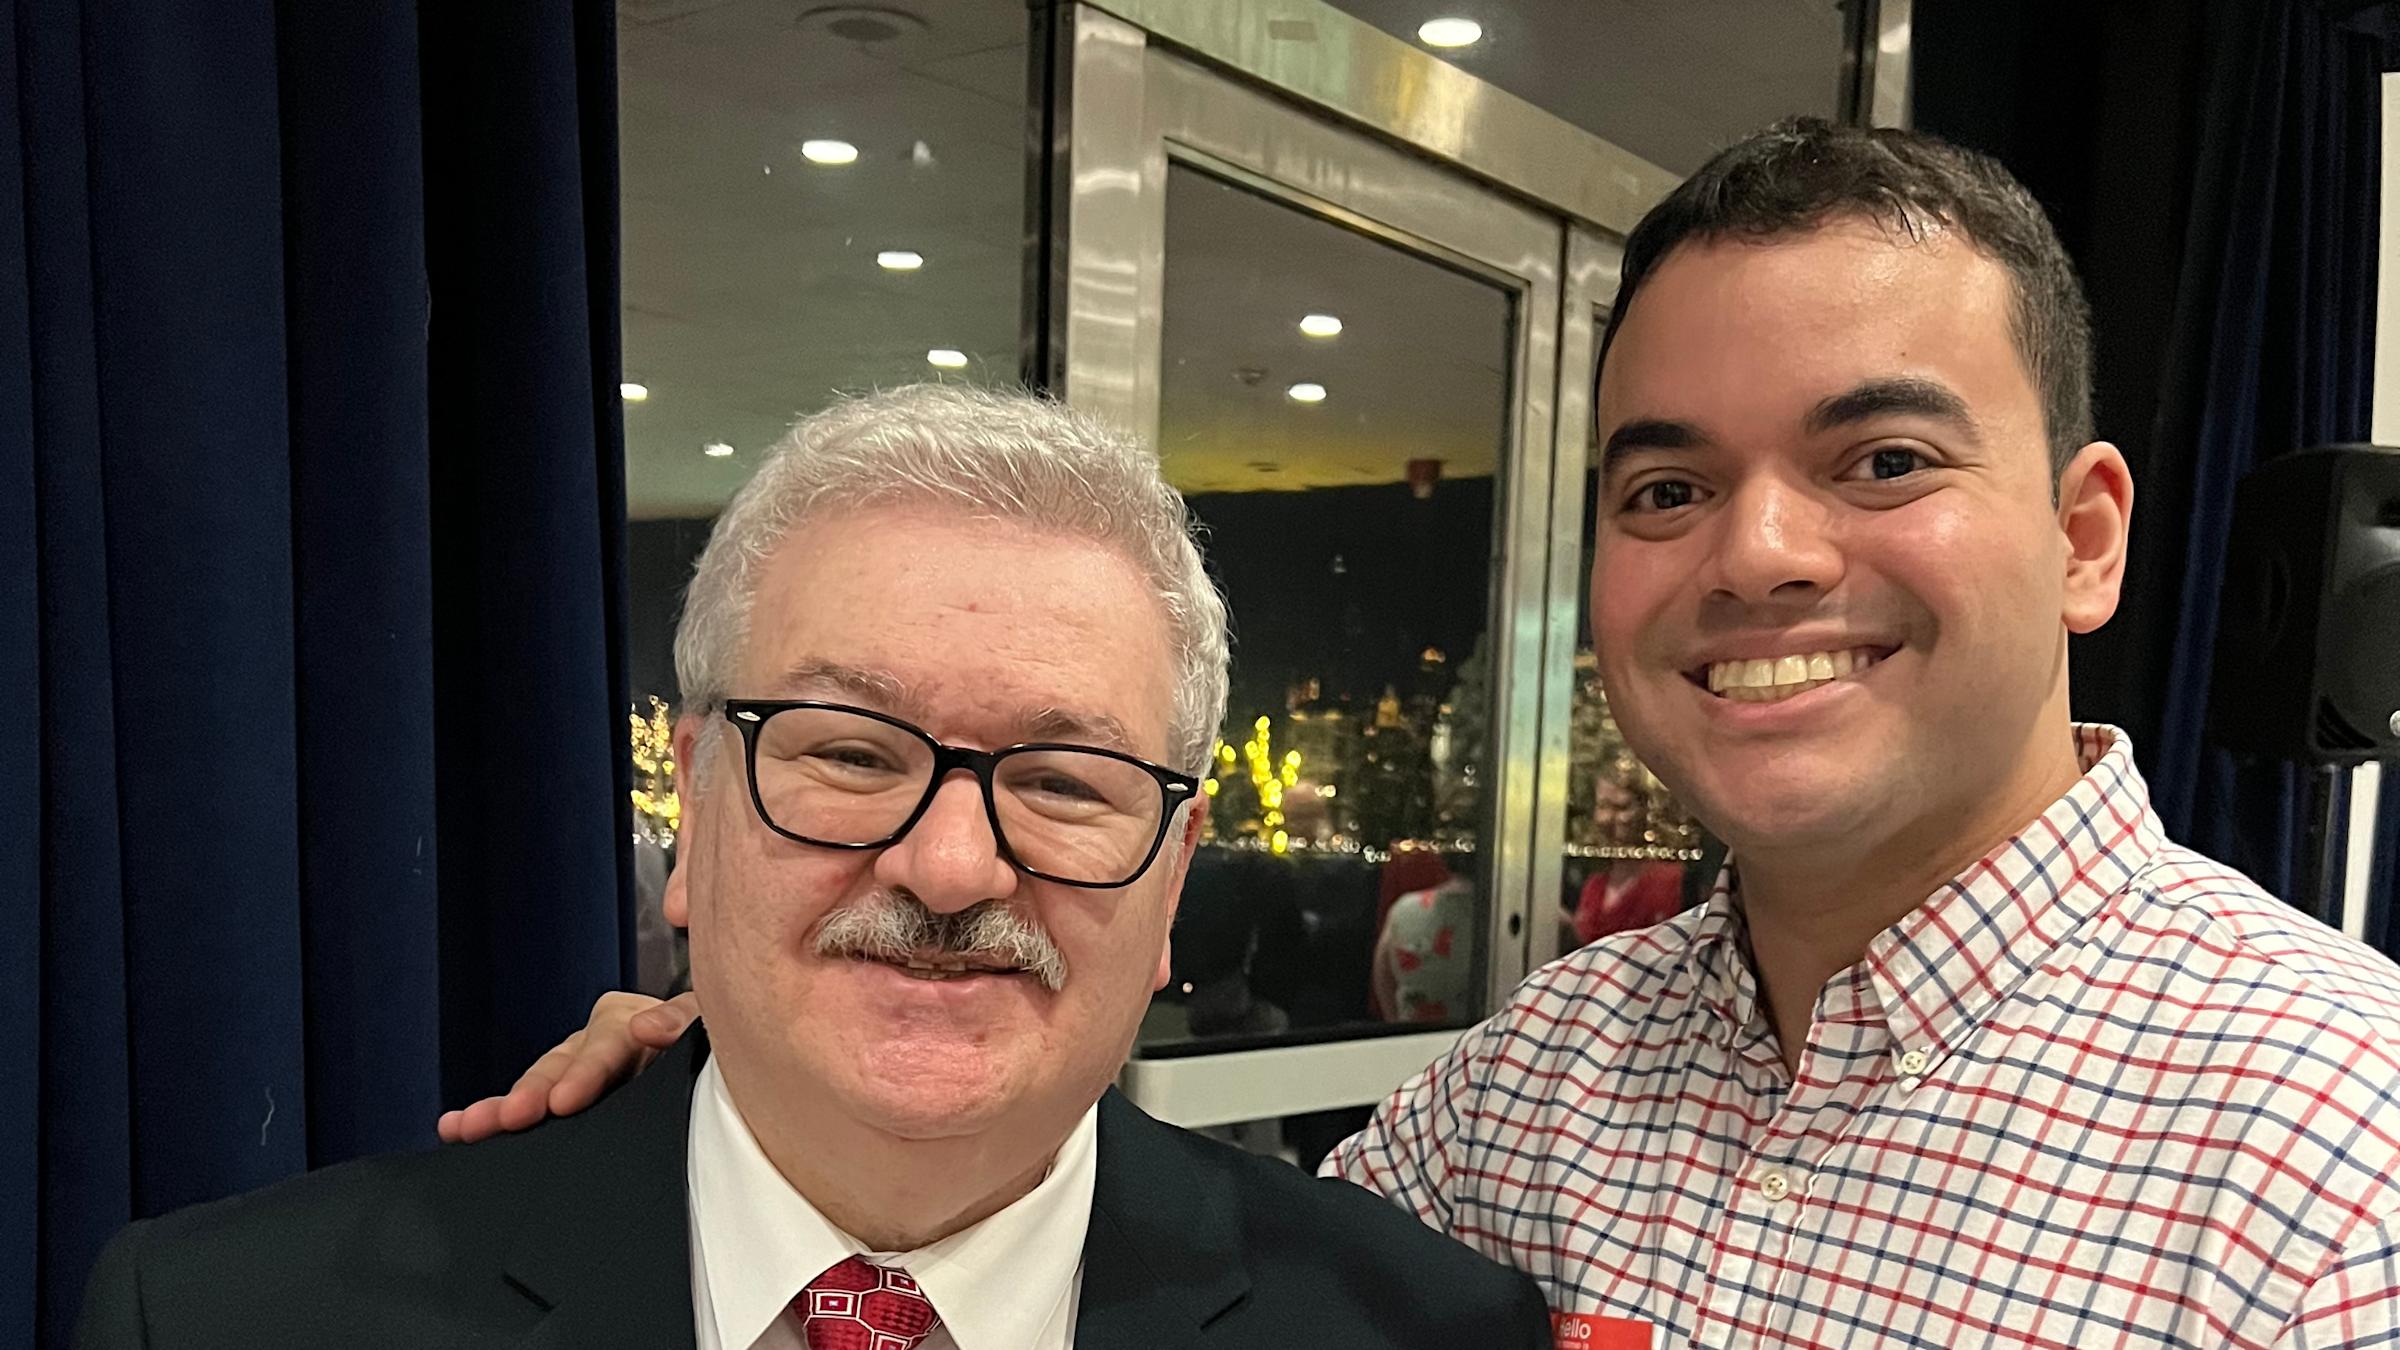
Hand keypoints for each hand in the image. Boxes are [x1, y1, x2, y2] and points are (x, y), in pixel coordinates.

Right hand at [436, 991, 698, 1142]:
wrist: (733, 1075)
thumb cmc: (721, 1053)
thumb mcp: (713, 1035)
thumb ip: (685, 1026)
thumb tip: (647, 1026)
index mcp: (643, 1021)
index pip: (608, 1042)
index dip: (586, 1071)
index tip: (564, 1100)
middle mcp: (607, 1039)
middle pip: (564, 1062)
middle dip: (534, 1092)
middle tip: (508, 1119)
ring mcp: (586, 1067)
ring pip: (542, 1082)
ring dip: (505, 1104)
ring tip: (467, 1126)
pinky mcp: (575, 1094)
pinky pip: (536, 1103)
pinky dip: (497, 1112)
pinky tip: (456, 1126)